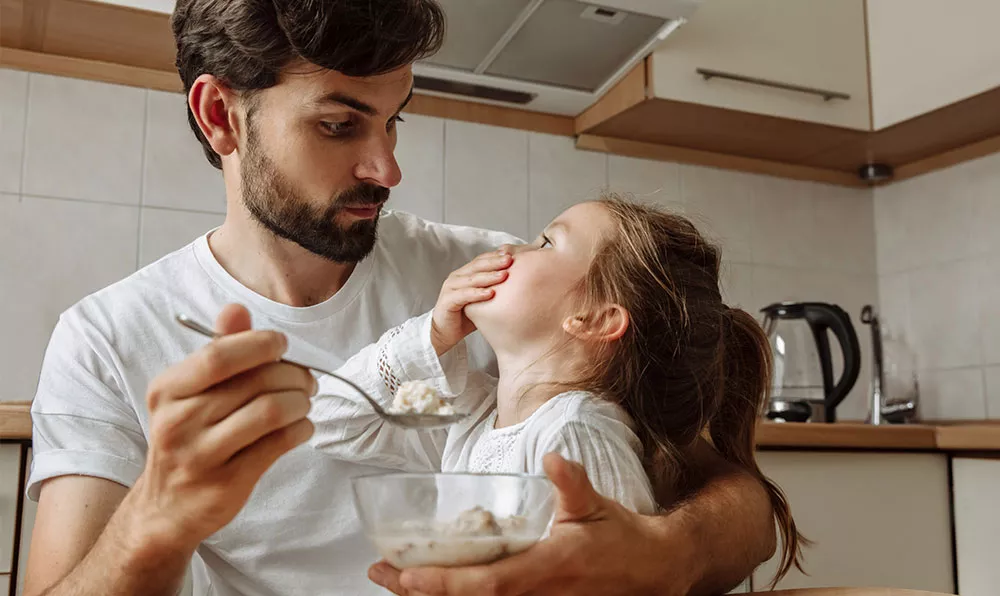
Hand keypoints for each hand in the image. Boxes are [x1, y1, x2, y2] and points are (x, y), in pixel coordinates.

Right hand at [124, 304, 316, 555]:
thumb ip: (217, 349)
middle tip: (306, 379)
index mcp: (168, 390)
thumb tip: (237, 309)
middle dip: (293, 374)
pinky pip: (279, 444)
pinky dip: (301, 429)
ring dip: (301, 401)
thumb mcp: (189, 392)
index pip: (219, 355)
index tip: (281, 345)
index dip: (260, 344)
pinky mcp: (227, 483)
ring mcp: (201, 455)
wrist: (166, 507)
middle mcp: (179, 421)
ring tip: (304, 402)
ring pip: (271, 411)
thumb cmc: (187, 437)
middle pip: (255, 382)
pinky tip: (302, 427)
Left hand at [368, 454, 689, 595]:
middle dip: (422, 591)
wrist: (653, 571)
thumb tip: (554, 459)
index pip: (488, 584)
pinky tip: (433, 590)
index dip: (446, 582)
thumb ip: (572, 484)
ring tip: (395, 579)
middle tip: (382, 571)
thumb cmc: (620, 537)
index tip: (406, 573)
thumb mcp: (597, 507)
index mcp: (549, 568)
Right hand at [430, 247, 512, 354]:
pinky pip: (464, 295)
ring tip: (504, 275)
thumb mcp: (483, 300)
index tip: (514, 254)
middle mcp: (458, 277)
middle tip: (511, 260)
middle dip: (496, 262)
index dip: (497, 256)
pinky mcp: (447, 300)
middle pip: (478, 265)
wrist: (445, 332)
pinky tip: (490, 293)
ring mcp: (451, 287)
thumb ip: (496, 290)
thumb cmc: (466, 316)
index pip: (483, 260)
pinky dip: (477, 293)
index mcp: (466, 273)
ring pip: (472, 278)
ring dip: (489, 276)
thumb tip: (521, 285)